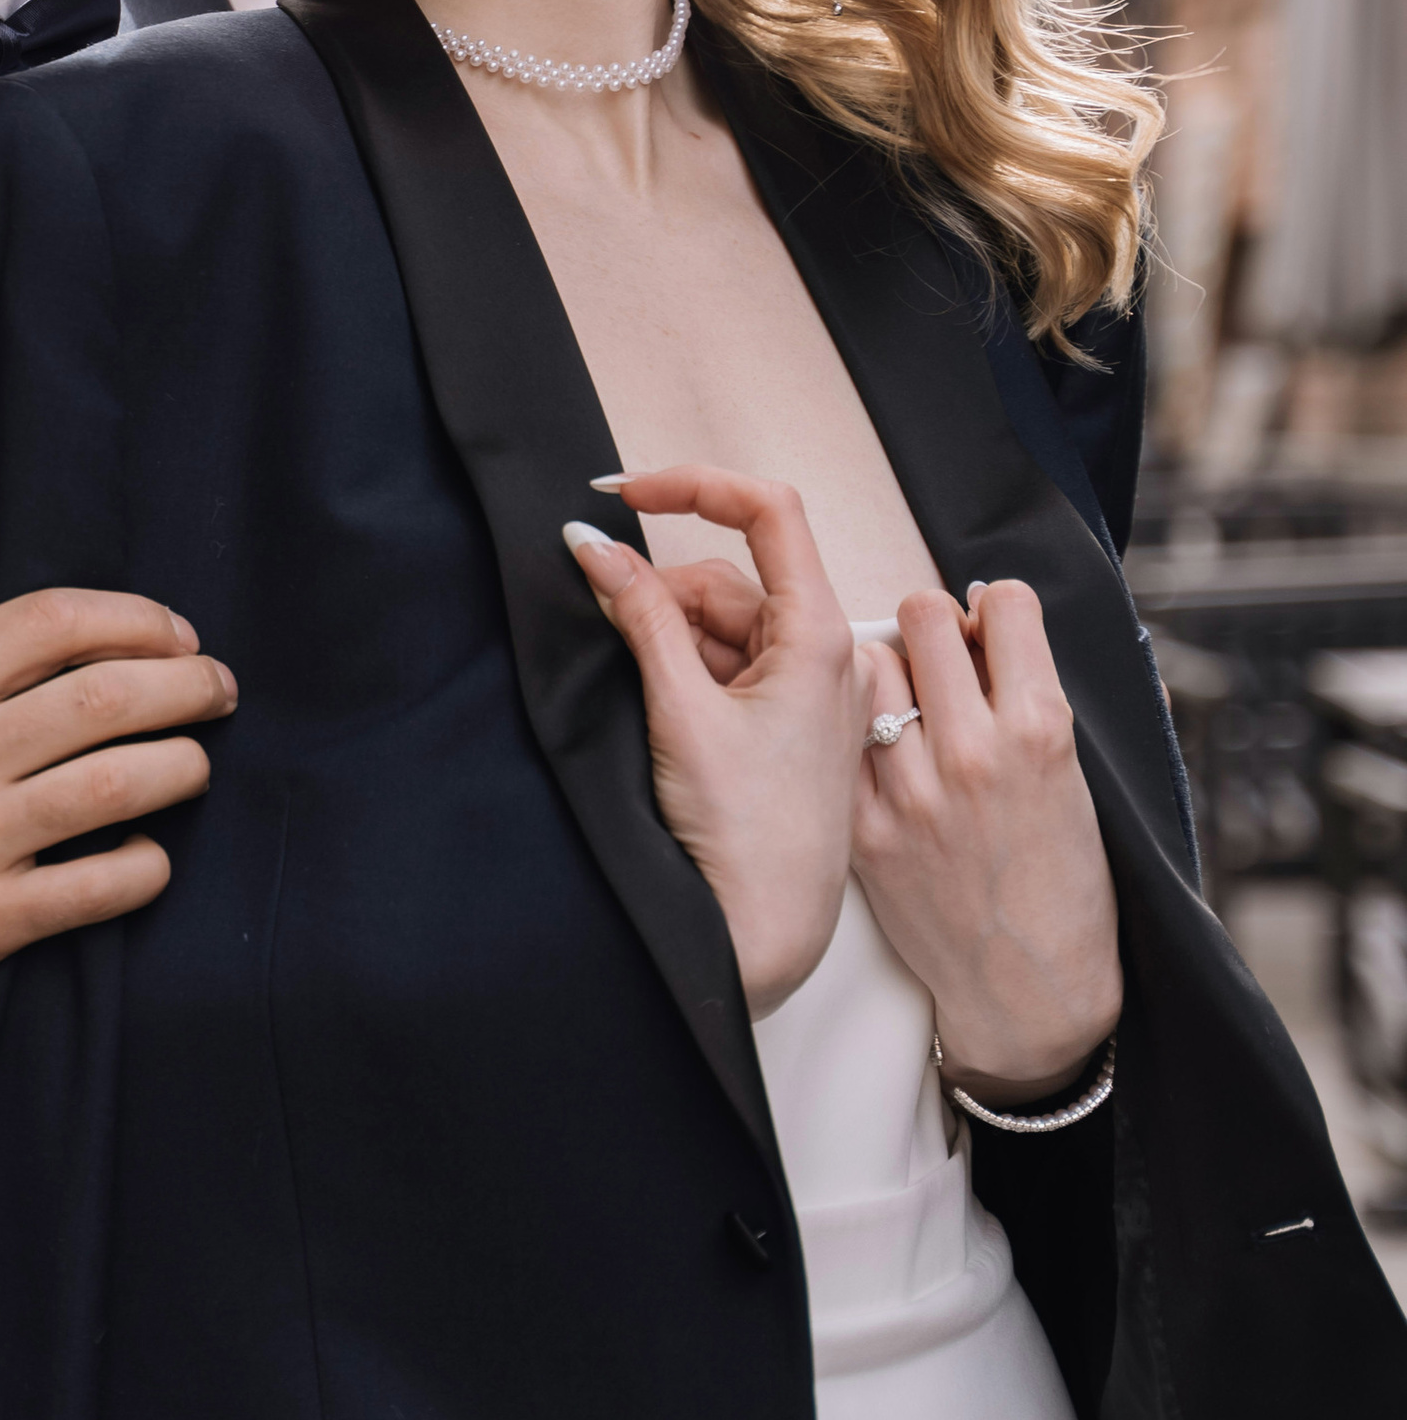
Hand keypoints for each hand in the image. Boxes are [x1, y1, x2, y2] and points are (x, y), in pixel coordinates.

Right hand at [0, 501, 236, 1054]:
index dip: (135, 617)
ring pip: (119, 786)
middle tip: (219, 687)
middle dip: (188, 684)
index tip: (175, 632)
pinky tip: (148, 851)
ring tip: (196, 760)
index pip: (52, 620)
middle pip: (104, 696)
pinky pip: (103, 887)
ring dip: (184, 767)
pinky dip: (147, 865)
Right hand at [565, 470, 861, 1016]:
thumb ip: (638, 615)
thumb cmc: (746, 834)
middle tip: (611, 637)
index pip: (766, 511)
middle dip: (661, 593)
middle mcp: (826, 655)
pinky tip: (664, 721)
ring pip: (722, 626)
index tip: (620, 494)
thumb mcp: (680, 710)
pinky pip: (728, 669)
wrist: (768, 932)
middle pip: (730, 577)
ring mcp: (808, 692)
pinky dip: (684, 675)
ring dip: (669, 641)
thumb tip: (593, 545)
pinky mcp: (786, 726)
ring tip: (649, 707)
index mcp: (820, 635)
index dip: (692, 486)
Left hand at [853, 580, 1120, 1098]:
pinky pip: (842, 737)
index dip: (996, 611)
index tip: (991, 633)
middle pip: (921, 616)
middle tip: (939, 659)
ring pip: (869, 667)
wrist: (1029, 989)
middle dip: (933, 627)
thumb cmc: (1068, 886)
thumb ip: (1047, 698)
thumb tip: (1010, 619)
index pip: (1004, 604)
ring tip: (909, 709)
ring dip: (889, 675)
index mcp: (1041, 730)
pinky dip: (857, 734)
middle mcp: (972, 752)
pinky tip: (881, 756)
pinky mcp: (865, 828)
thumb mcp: (1085, 781)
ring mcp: (911, 792)